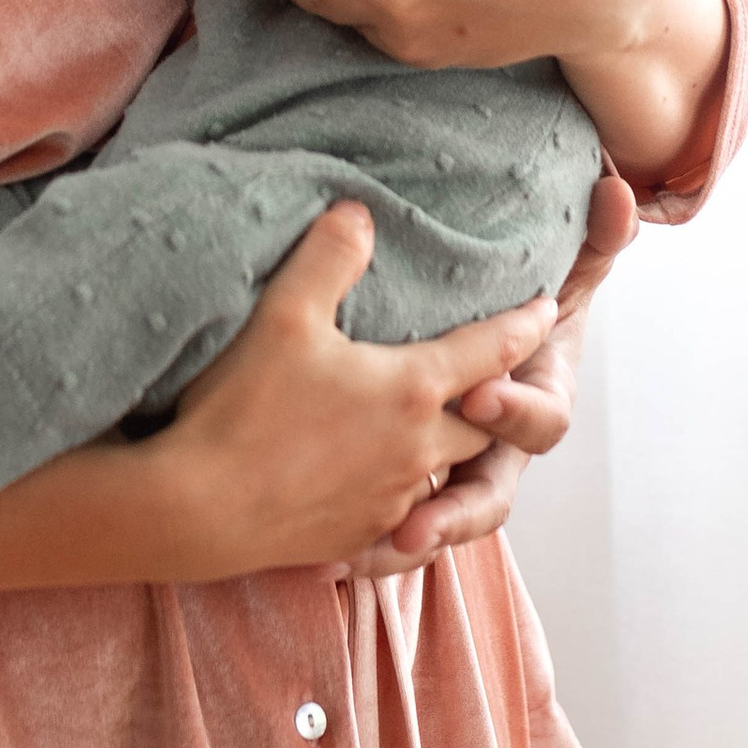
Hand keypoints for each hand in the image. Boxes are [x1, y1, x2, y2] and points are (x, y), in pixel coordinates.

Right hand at [163, 203, 551, 574]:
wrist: (199, 510)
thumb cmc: (243, 408)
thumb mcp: (283, 314)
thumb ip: (329, 257)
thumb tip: (359, 212)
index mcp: (413, 390)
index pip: (490, 352)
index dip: (523, 326)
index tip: (548, 308)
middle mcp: (418, 450)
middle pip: (482, 424)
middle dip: (494, 396)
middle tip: (493, 374)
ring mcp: (392, 500)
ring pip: (445, 474)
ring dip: (447, 450)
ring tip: (433, 429)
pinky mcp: (361, 536)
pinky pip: (405, 516)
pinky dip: (407, 496)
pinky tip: (382, 486)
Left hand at [346, 166, 640, 568]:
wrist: (495, 339)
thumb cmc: (523, 298)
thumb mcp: (557, 265)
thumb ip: (593, 234)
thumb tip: (620, 193)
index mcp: (537, 397)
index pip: (540, 417)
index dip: (515, 409)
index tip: (479, 394)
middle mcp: (501, 447)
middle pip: (489, 494)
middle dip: (454, 510)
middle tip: (413, 521)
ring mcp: (459, 472)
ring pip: (441, 521)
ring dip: (409, 540)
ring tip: (362, 558)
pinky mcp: (415, 483)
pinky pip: (398, 527)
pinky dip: (370, 547)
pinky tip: (327, 563)